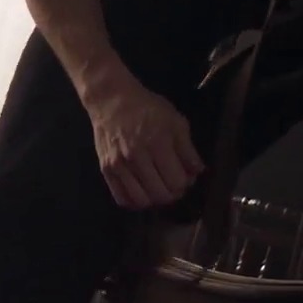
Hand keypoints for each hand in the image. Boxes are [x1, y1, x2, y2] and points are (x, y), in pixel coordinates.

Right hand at [86, 81, 203, 209]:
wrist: (111, 100)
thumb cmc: (147, 108)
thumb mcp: (175, 121)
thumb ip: (188, 149)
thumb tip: (197, 172)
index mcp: (158, 144)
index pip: (177, 182)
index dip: (186, 183)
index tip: (186, 176)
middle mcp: (136, 157)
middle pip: (161, 195)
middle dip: (173, 193)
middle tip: (173, 183)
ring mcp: (119, 165)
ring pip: (142, 201)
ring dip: (155, 200)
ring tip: (158, 189)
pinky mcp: (105, 170)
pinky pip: (121, 198)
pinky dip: (135, 202)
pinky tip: (142, 193)